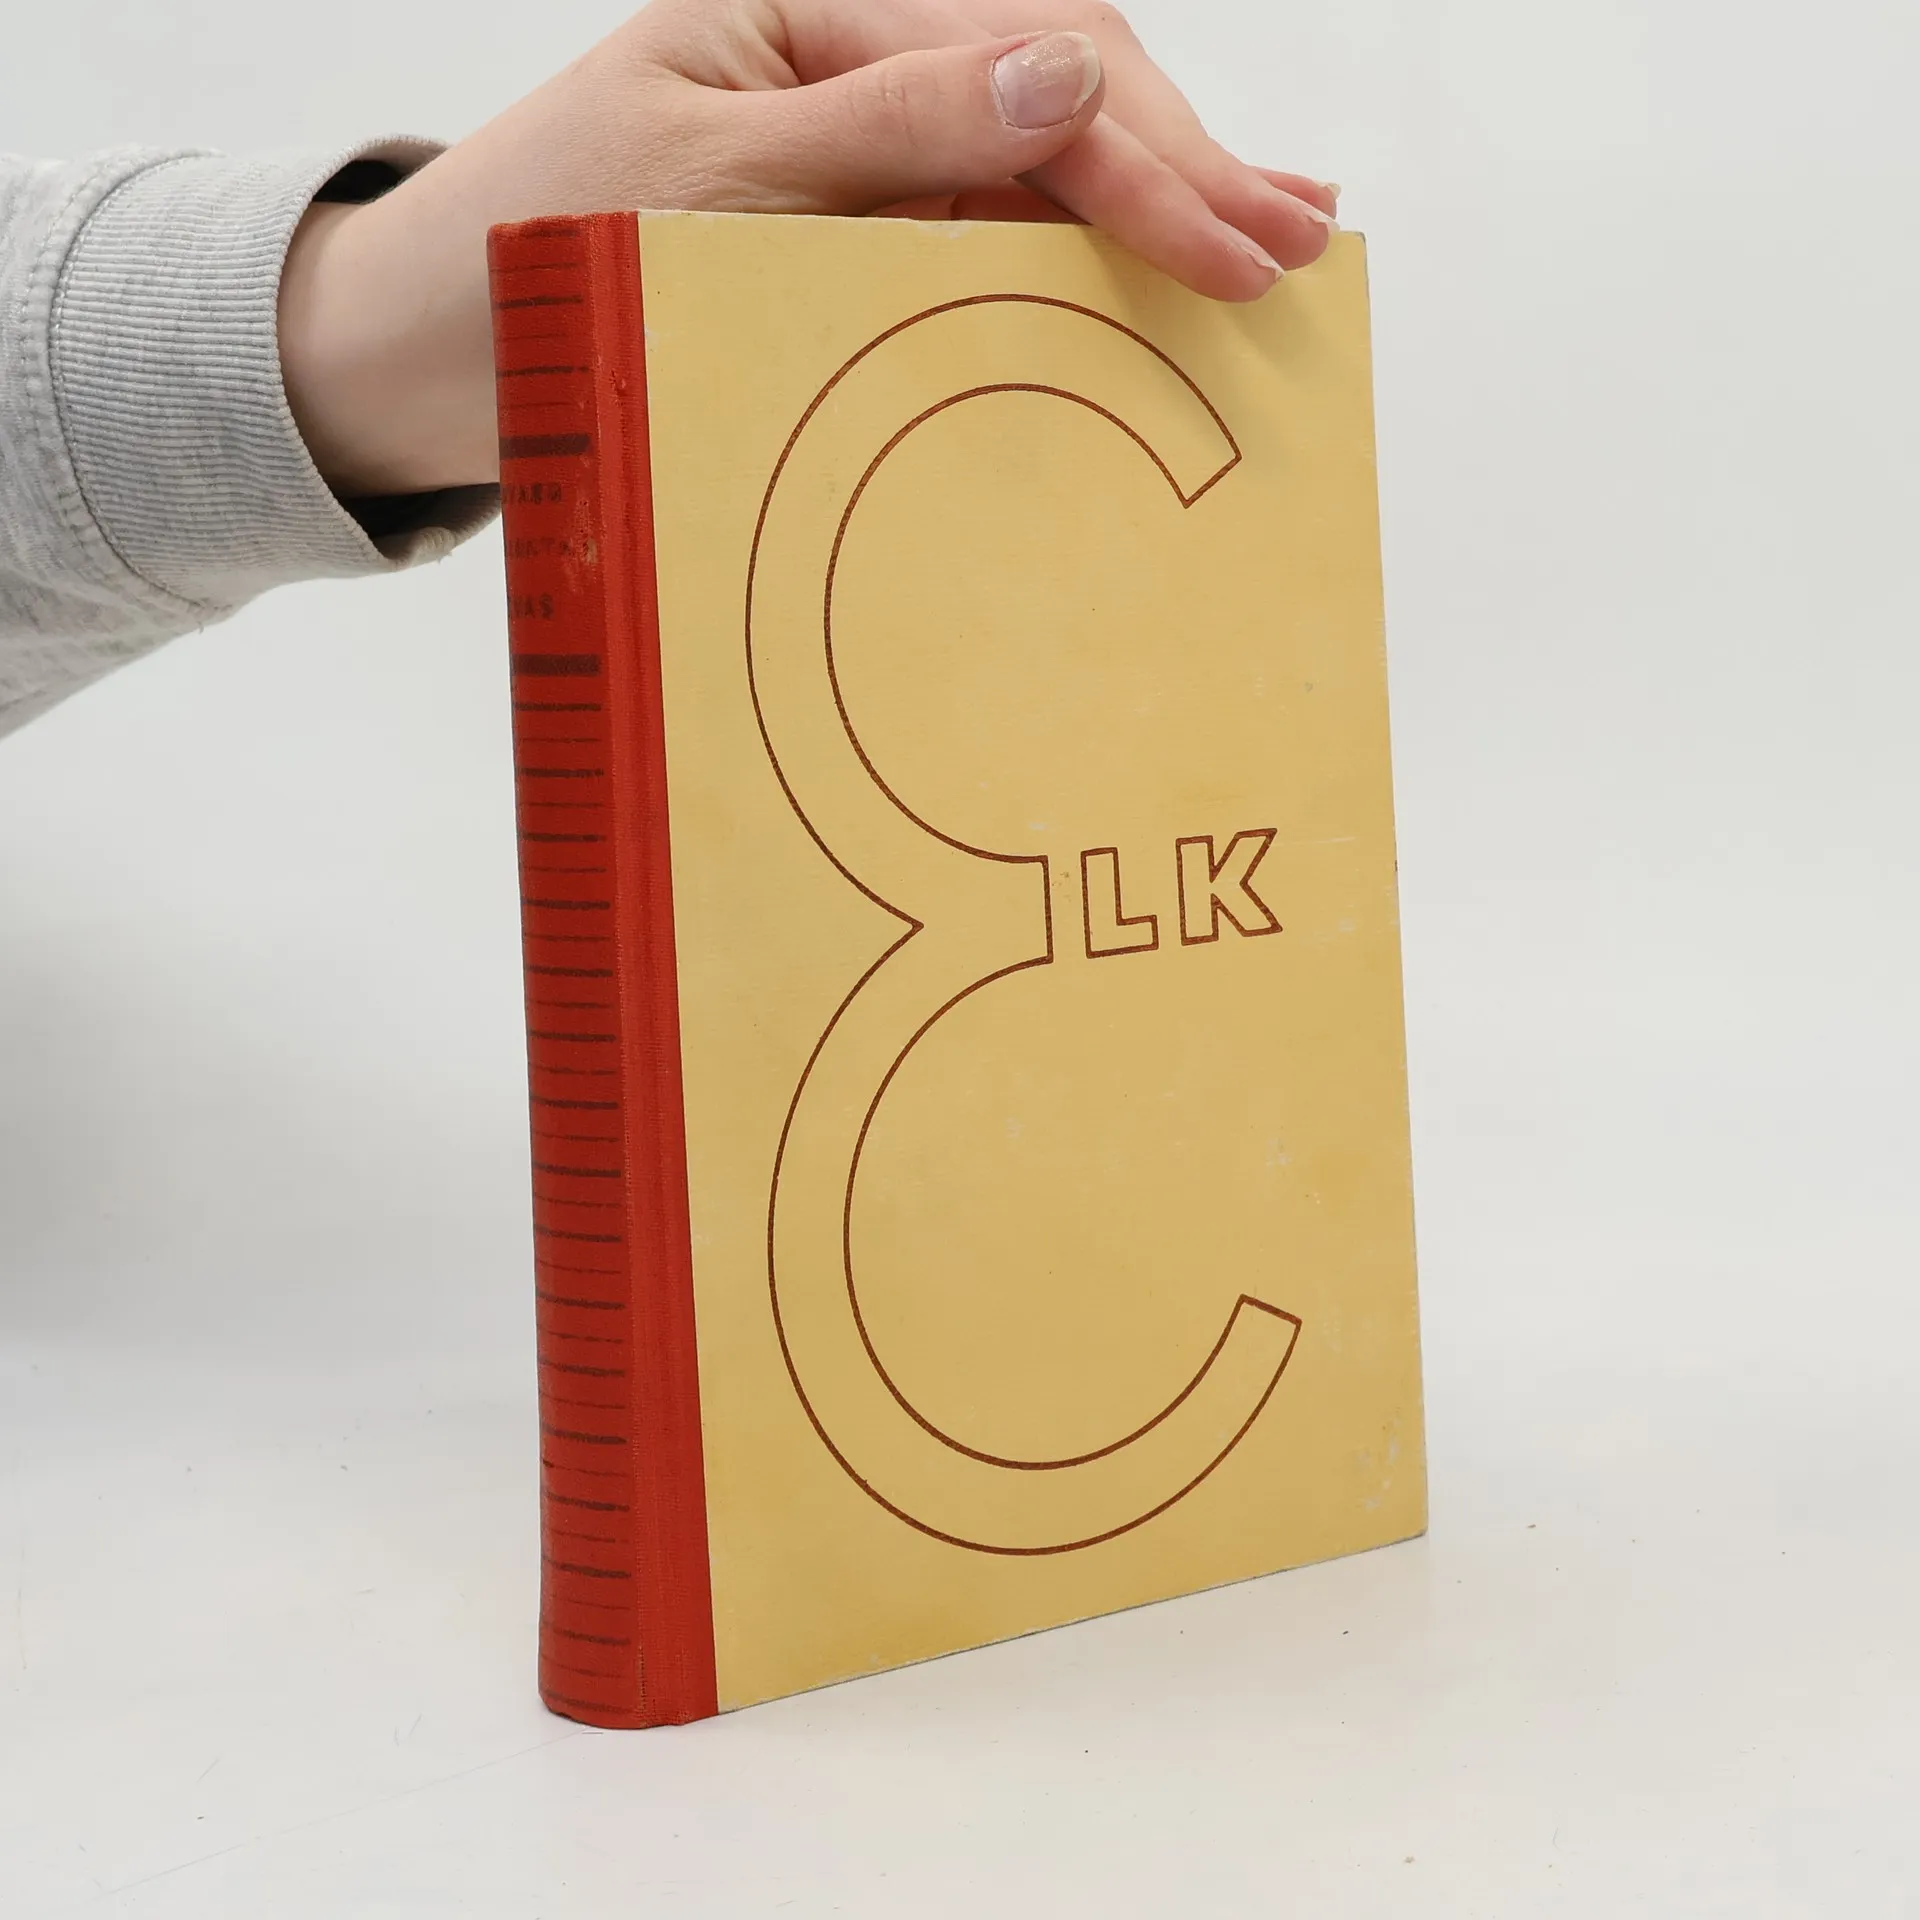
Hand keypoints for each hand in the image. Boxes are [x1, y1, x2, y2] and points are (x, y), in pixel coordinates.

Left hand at [278, 0, 1338, 497]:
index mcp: (806, 18)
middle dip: (1184, 167)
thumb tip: (1060, 77)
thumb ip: (883, 127)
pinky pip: (987, 225)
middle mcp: (843, 65)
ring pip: (1038, 153)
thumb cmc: (528, 258)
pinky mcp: (847, 222)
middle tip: (1301, 244)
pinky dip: (1083, 247)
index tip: (1239, 248)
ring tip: (1276, 238)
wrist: (419, 356)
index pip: (1017, 66)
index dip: (1141, 161)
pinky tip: (1161, 255)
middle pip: (1053, 88)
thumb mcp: (702, 178)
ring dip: (1162, 195)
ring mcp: (852, 143)